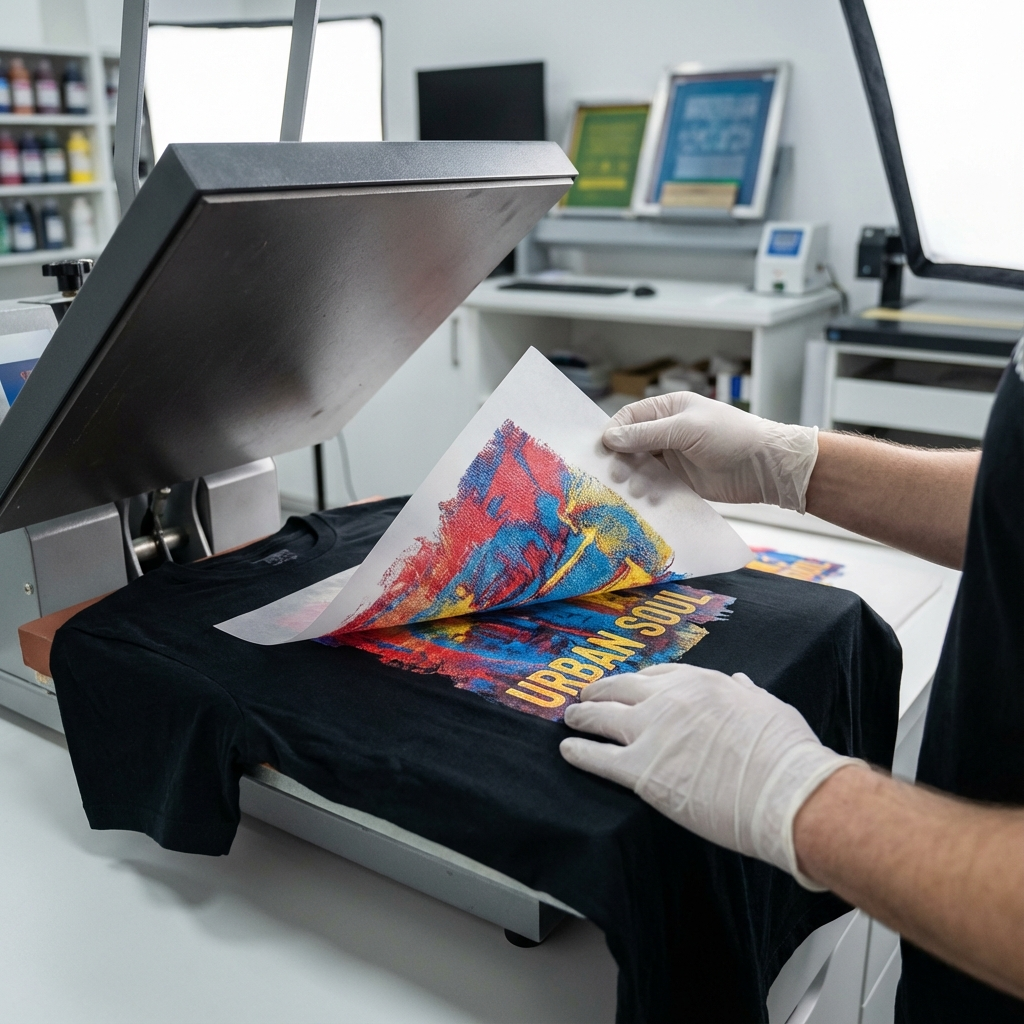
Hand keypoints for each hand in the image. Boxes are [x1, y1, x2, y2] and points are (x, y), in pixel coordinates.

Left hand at [560, 664, 858, 887]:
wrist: (785, 791)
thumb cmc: (786, 753)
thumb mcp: (769, 706)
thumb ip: (746, 694)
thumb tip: (740, 681)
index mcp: (701, 683)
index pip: (657, 677)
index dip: (638, 682)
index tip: (629, 685)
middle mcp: (670, 700)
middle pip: (622, 689)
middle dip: (601, 690)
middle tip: (588, 695)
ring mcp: (652, 733)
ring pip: (602, 716)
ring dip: (582, 716)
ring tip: (571, 718)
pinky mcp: (641, 771)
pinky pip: (599, 757)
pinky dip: (579, 752)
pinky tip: (567, 751)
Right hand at [602, 392, 817, 511]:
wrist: (766, 466)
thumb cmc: (730, 436)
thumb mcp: (686, 429)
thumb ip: (647, 434)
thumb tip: (610, 438)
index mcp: (669, 409)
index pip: (630, 417)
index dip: (614, 432)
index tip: (602, 450)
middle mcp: (668, 432)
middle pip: (631, 444)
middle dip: (621, 459)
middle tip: (614, 475)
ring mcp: (674, 457)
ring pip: (642, 467)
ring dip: (634, 478)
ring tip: (634, 490)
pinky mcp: (681, 481)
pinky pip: (656, 485)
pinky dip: (649, 492)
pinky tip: (649, 499)